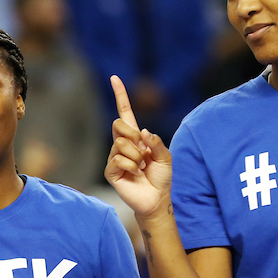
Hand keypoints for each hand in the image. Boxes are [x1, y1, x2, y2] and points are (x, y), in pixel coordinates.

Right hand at [105, 76, 172, 218]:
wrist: (156, 199)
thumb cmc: (161, 177)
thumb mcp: (166, 156)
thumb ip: (156, 142)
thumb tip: (142, 133)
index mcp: (135, 137)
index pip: (125, 113)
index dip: (120, 95)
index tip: (114, 78)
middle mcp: (121, 145)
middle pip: (118, 124)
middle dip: (132, 134)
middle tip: (143, 151)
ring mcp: (114, 158)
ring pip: (121, 144)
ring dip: (137, 156)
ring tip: (142, 167)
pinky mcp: (111, 171)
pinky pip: (119, 159)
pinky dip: (132, 166)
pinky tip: (136, 174)